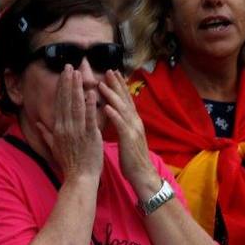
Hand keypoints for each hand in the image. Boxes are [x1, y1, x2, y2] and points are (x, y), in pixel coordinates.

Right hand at [35, 65, 103, 180]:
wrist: (79, 178)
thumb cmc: (69, 164)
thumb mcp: (54, 148)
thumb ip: (46, 134)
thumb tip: (38, 124)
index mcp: (58, 129)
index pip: (59, 103)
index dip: (61, 87)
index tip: (63, 74)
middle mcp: (66, 127)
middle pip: (66, 100)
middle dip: (68, 82)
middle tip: (70, 66)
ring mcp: (78, 131)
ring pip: (77, 106)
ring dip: (77, 88)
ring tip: (79, 74)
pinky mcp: (90, 136)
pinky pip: (90, 118)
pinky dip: (91, 105)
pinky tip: (91, 93)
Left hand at [98, 70, 158, 196]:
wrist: (142, 175)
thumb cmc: (132, 158)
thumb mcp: (127, 137)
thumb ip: (122, 124)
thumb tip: (115, 113)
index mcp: (133, 121)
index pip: (126, 99)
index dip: (120, 85)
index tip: (112, 73)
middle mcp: (135, 121)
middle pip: (126, 99)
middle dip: (117, 84)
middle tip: (109, 70)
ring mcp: (133, 129)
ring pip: (122, 108)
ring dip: (112, 95)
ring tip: (102, 84)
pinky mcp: (129, 139)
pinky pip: (120, 124)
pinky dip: (113, 114)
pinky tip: (105, 106)